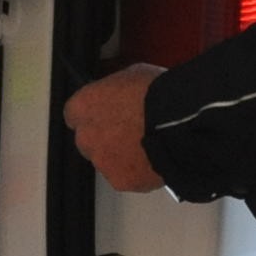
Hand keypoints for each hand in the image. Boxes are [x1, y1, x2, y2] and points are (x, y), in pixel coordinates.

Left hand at [64, 63, 167, 193]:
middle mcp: (86, 136)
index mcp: (83, 106)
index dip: (94, 114)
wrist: (180, 123)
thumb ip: (117, 90)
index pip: (75, 114)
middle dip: (106, 137)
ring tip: (147, 146)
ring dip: (121, 156)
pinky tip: (154, 159)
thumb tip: (120, 94)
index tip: (106, 114)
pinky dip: (137, 172)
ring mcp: (102, 161)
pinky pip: (126, 177)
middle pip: (89, 140)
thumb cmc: (158, 94)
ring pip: (107, 161)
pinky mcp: (120, 181)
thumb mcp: (132, 75)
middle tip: (130, 131)